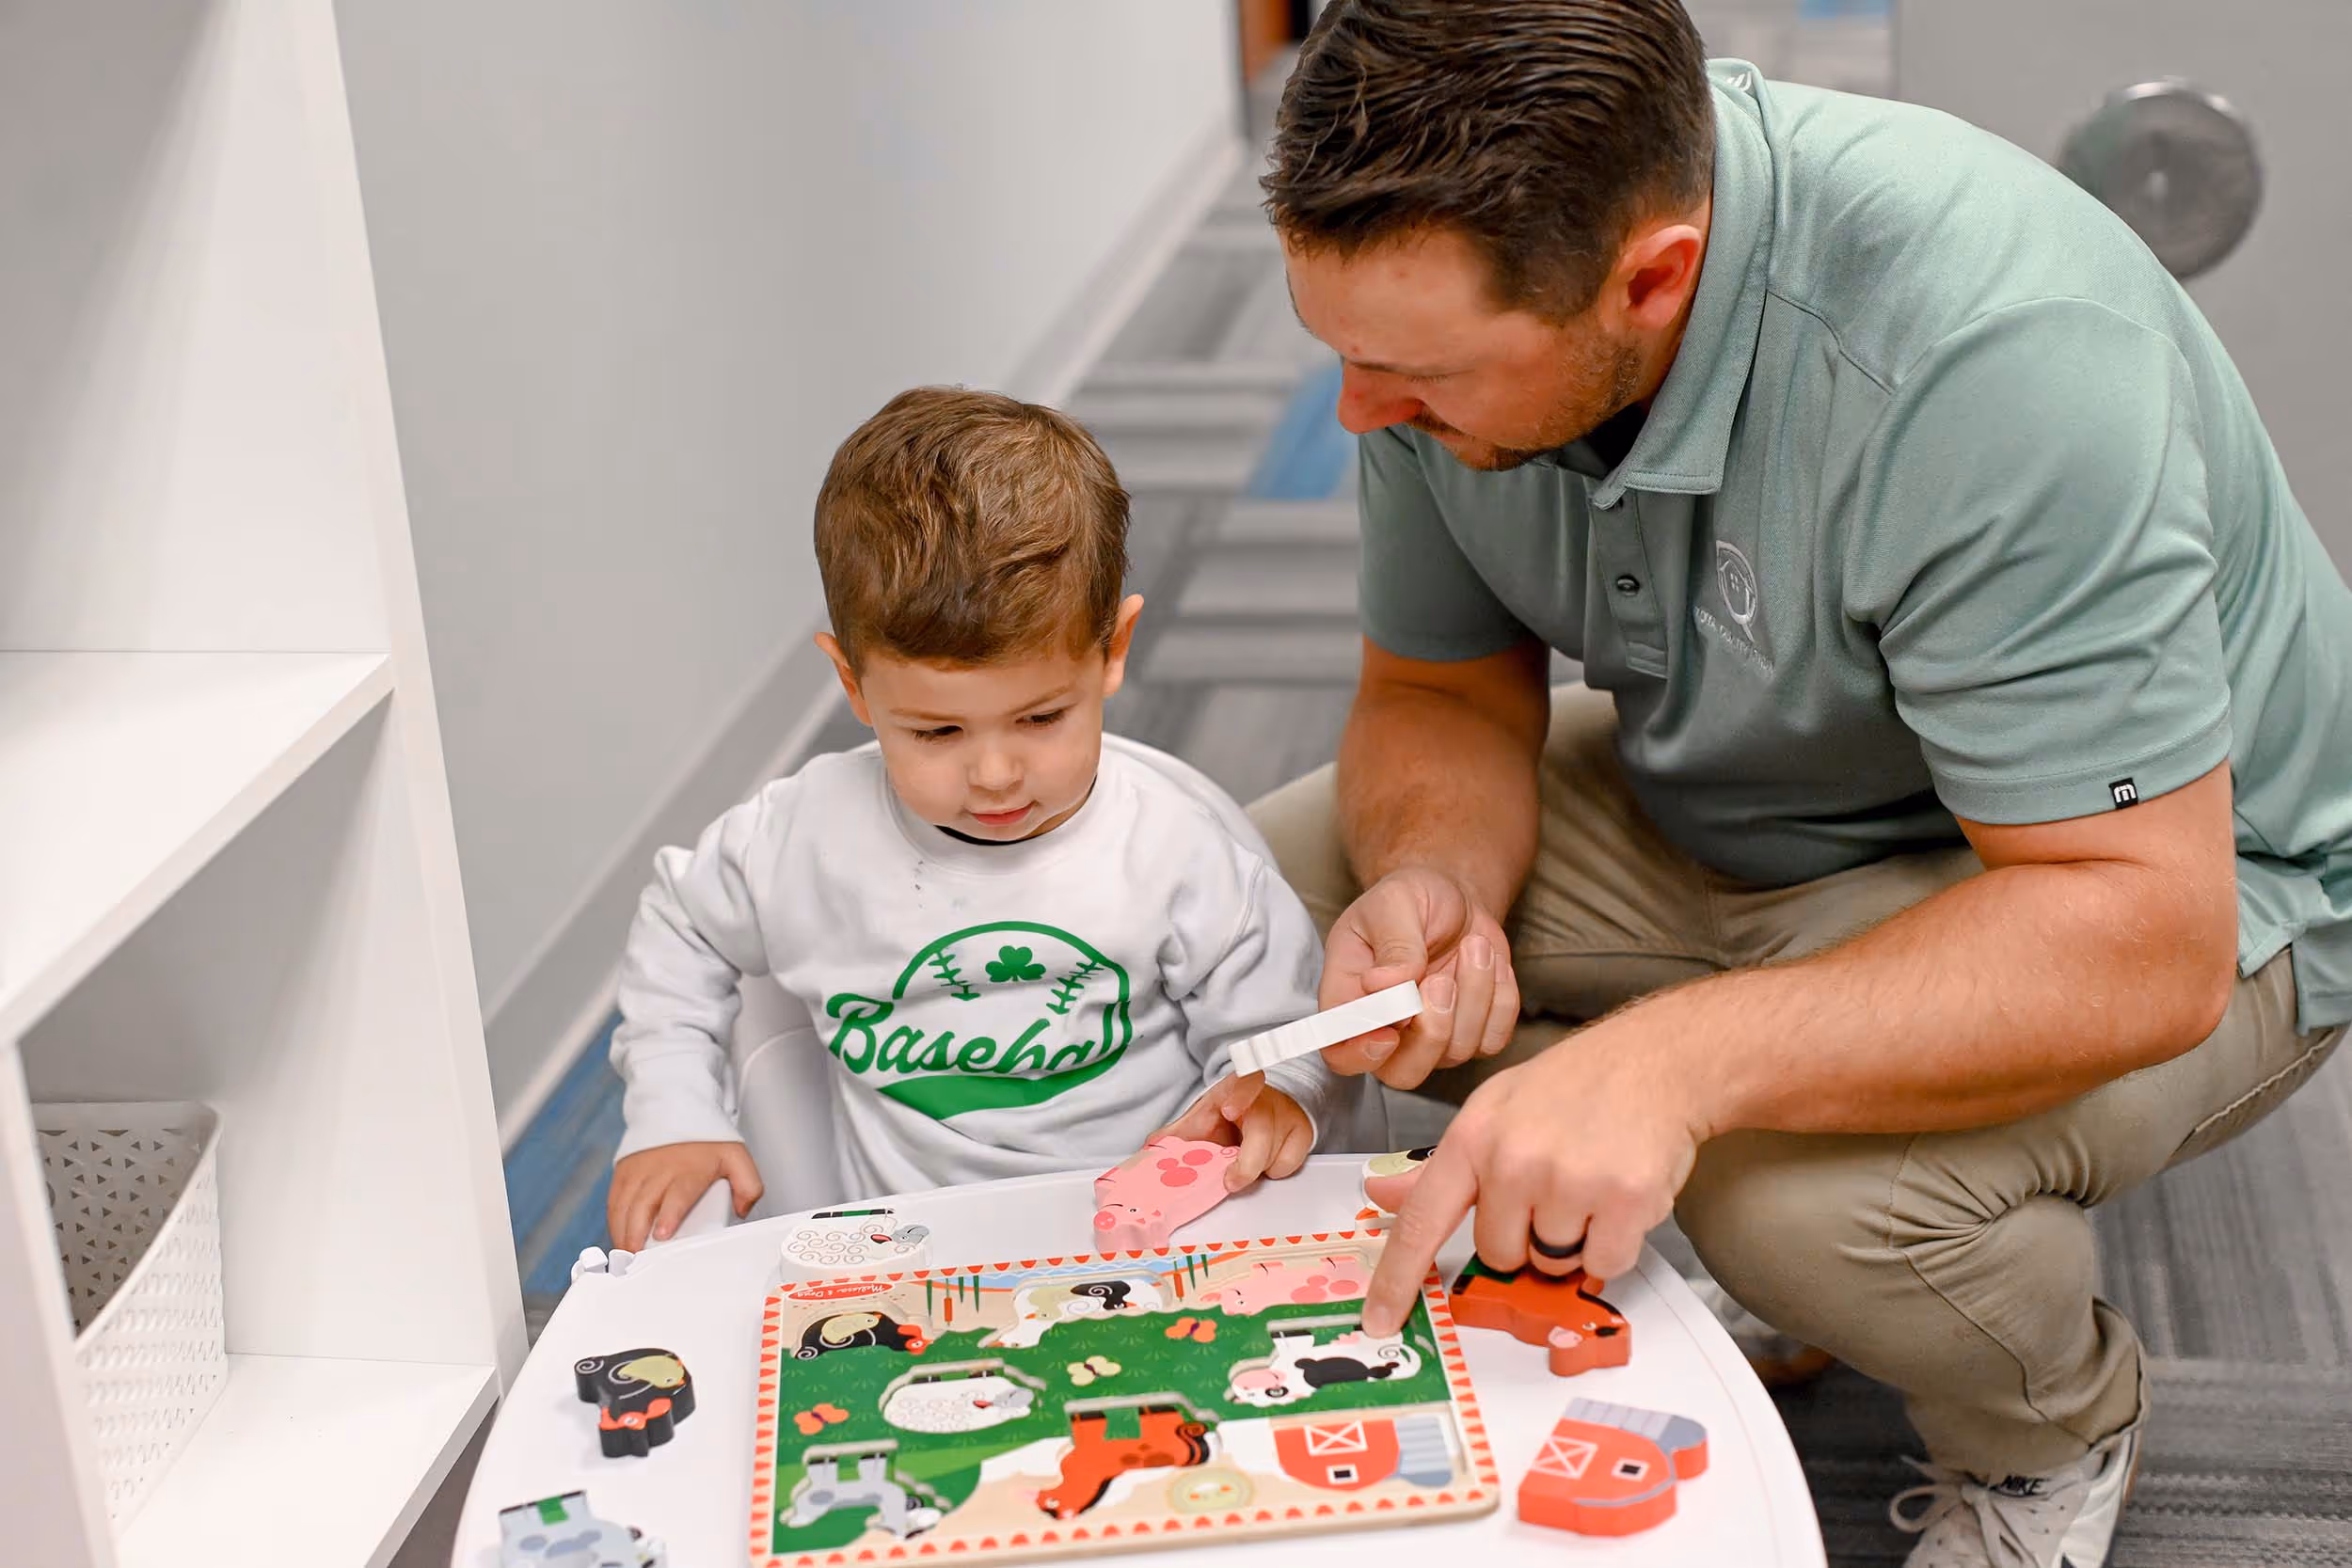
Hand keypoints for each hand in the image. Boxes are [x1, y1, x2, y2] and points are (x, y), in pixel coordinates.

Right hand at [608, 1141, 763, 1250]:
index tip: (662, 1234)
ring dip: (622, 1232)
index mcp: (689, 1170)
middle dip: (636, 1233)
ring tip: (626, 1254)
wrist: (679, 1112)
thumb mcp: (737, 1158)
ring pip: (624, 1206)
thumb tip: (742, 1211)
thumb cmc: (707, 1142)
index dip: (669, 1215)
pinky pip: (614, 1201)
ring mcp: (639, 1171)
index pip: (677, 1195)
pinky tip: (620, 1237)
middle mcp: (660, 1171)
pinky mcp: (624, 1173)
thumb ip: (748, 1186)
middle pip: (642, 1206)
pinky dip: (614, 1222)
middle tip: (636, 1258)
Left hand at [1155, 1074, 1315, 1192]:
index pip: (1245, 1080)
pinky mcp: (1303, 1134)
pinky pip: (1289, 1163)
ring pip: (1274, 1153)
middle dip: (1247, 1161)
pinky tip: (1263, 1161)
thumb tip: (1149, 1149)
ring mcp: (1286, 1115)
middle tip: (1231, 1180)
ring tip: (1242, 1161)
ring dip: (1255, 1168)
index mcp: (1236, 1088)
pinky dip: (1273, 1171)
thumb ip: (1176, 1135)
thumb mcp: (1201, 1120)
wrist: (1265, 1109)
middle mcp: (1265, 1098)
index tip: (1229, 1110)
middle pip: (1262, 1129)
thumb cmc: (1229, 1115)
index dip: (1240, 1094)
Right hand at [1318, 866, 1520, 1088]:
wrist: (1454, 897)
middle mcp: (1387, 1029)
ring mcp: (1432, 1037)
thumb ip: (1390, 945)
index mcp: (1349, 998)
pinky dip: (1500, 998)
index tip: (1399, 1014)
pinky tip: (1490, 964)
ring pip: (1455, 1051)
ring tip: (1474, 946)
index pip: (1341, 1052)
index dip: (1364, 1051)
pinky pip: (1492, 1039)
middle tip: (1442, 980)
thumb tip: (1382, 985)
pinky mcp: (1473, 1034)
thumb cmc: (1411, 899)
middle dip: (1432, 1032)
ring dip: (1474, 995)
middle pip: (1402, 1073)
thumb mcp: (1393, 903)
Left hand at [1360, 1015, 1705, 1336]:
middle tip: (1555, 1185)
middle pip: (1499, 1254)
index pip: (1422, 1219)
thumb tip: (1387, 1199)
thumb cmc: (1574, 1085)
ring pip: (1554, 1263)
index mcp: (1473, 1138)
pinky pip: (1606, 1263)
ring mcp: (1568, 1181)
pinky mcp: (1624, 1199)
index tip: (1380, 1319)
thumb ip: (1444, 1167)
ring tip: (1591, 1181)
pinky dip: (1616, 1243)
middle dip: (1527, 1235)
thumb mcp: (1495, 1109)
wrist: (1656, 1061)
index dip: (1397, 1277)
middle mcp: (1513, 1160)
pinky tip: (1620, 1194)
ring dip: (1574, 1238)